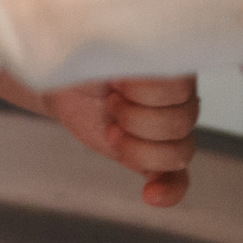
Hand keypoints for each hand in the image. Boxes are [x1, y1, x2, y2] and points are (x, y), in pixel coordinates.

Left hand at [0, 71, 199, 207]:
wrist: (61, 77)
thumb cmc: (81, 56)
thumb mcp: (100, 47)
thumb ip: (125, 52)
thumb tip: (131, 70)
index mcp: (171, 62)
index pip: (181, 89)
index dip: (142, 92)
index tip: (115, 81)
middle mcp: (178, 95)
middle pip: (181, 123)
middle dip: (136, 118)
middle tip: (110, 103)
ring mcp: (167, 126)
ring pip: (180, 152)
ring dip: (139, 147)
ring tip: (112, 129)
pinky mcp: (152, 153)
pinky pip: (178, 179)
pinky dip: (170, 191)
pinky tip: (151, 195)